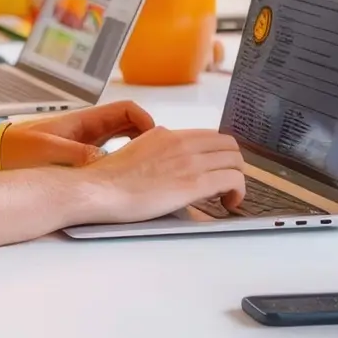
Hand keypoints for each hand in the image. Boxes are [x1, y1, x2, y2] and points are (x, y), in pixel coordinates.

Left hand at [1, 102, 154, 168]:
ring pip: (122, 144)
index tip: (156, 139)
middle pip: (131, 127)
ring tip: (147, 172)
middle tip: (159, 159)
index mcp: (85, 120)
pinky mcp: (78, 160)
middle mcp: (88, 130)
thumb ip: (78, 153)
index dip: (146, 122)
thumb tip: (105, 160)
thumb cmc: (16, 148)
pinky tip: (122, 183)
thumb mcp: (49, 150)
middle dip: (148, 140)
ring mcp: (84, 144)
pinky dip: (120, 167)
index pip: (128, 111)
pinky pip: (109, 159)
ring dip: (136, 154)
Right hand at [81, 126, 245, 222]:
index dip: (219, 154)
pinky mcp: (194, 182)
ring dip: (237, 179)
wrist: (99, 190)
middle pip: (228, 144)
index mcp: (166, 134)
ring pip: (235, 160)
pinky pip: (233, 180)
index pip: (209, 135)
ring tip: (227, 196)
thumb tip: (167, 168)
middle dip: (232, 164)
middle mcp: (181, 142)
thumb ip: (157, 153)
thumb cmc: (110, 180)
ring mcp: (189, 160)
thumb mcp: (136, 154)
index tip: (217, 168)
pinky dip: (238, 191)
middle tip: (226, 183)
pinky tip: (229, 203)